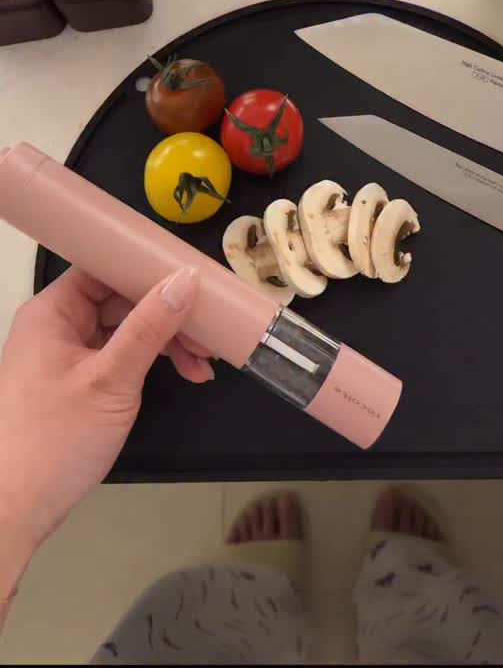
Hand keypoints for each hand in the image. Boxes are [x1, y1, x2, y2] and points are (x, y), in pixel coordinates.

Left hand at [0, 266, 208, 596]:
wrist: (14, 511)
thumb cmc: (51, 444)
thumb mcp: (112, 380)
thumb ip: (150, 327)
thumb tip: (184, 281)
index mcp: (52, 312)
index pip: (104, 268)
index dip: (147, 267)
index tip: (189, 275)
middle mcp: (56, 327)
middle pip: (121, 299)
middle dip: (168, 314)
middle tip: (206, 333)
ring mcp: (65, 355)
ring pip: (126, 329)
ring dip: (166, 342)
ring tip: (202, 364)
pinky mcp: (76, 383)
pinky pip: (120, 356)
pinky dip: (151, 363)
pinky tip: (183, 375)